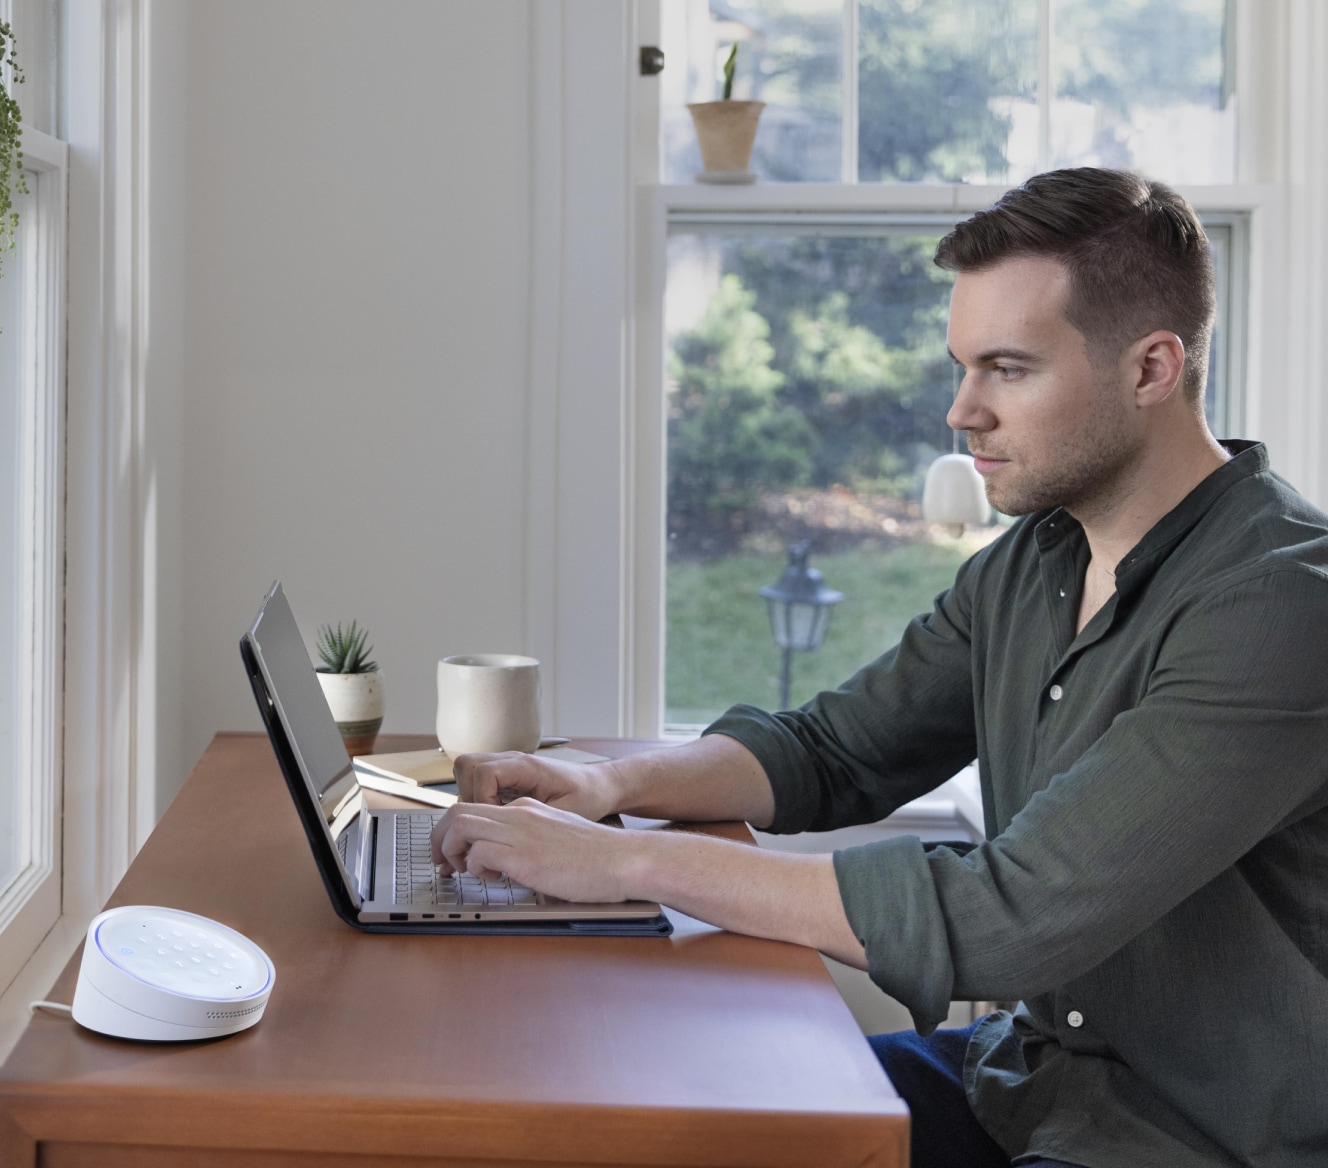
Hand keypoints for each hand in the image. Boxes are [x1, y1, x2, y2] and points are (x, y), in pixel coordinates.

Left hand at [429, 798, 639, 902]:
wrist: (623, 859)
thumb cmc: (597, 856)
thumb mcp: (558, 837)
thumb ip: (532, 842)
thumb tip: (510, 863)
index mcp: (527, 808)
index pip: (476, 808)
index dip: (456, 831)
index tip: (456, 854)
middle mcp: (519, 813)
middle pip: (457, 811)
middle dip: (440, 838)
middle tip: (443, 863)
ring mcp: (520, 833)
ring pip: (460, 825)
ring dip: (451, 850)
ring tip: (461, 870)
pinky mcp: (524, 856)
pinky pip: (478, 853)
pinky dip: (474, 867)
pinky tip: (492, 878)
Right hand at [452, 751, 620, 821]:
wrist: (600, 785)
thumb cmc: (588, 796)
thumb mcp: (566, 810)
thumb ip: (532, 817)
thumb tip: (503, 827)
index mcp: (526, 766)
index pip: (483, 772)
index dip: (480, 799)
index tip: (494, 822)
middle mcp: (513, 762)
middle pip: (466, 766)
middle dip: (466, 797)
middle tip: (481, 824)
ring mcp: (508, 768)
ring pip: (468, 772)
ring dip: (469, 800)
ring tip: (484, 825)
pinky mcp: (508, 777)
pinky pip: (480, 782)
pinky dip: (478, 801)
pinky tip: (492, 823)